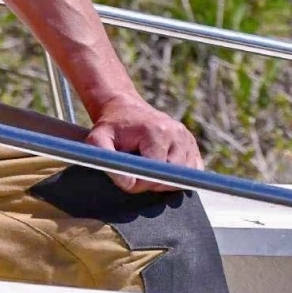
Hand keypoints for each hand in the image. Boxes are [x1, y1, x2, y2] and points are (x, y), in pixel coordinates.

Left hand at [85, 94, 202, 193]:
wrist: (126, 109)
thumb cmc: (111, 126)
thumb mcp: (98, 139)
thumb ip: (108, 161)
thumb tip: (128, 184)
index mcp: (158, 132)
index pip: (158, 170)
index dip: (142, 182)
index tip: (128, 181)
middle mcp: (178, 134)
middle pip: (173, 174)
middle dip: (154, 183)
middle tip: (137, 176)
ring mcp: (188, 138)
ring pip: (184, 174)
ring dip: (166, 180)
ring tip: (147, 170)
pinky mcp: (192, 143)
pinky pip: (193, 169)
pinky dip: (178, 175)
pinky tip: (162, 168)